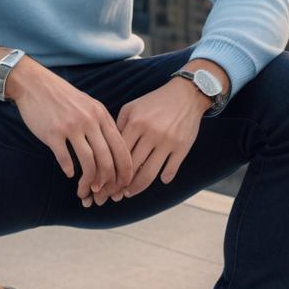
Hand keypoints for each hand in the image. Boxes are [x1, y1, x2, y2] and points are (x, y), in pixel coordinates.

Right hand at [12, 68, 133, 205]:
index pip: (121, 148)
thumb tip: (113, 151)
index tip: (122, 185)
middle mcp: (89, 121)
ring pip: (88, 162)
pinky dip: (69, 170)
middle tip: (103, 193)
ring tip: (85, 190)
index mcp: (101, 115)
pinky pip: (65, 158)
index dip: (124, 171)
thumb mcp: (89, 105)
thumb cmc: (63, 98)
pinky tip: (69, 174)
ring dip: (88, 181)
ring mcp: (71, 126)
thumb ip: (102, 124)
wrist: (35, 84)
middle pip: (107, 159)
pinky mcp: (52, 132)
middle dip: (107, 182)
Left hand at [91, 77, 206, 204]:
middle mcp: (151, 134)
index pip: (118, 153)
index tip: (103, 181)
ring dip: (138, 188)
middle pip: (131, 167)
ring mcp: (167, 142)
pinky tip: (159, 181)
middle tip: (113, 194)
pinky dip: (164, 179)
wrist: (185, 95)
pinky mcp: (182, 148)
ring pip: (149, 174)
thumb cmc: (154, 102)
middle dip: (120, 184)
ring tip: (130, 193)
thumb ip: (118, 126)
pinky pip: (170, 171)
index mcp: (135, 123)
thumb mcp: (131, 108)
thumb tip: (106, 150)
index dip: (109, 170)